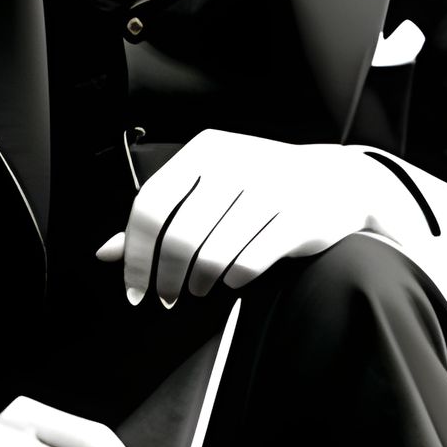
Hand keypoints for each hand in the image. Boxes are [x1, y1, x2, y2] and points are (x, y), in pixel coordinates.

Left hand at [95, 131, 423, 305]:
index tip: (133, 288)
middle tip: (166, 296)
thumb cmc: (261, 186)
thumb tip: (107, 252)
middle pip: (180, 237)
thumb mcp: (209, 187)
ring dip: (199, 283)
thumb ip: (160, 216)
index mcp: (206, 151)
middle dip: (166, 277)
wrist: (338, 181)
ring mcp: (271, 189)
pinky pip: (249, 264)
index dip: (135, 254)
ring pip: (213, 255)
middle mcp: (236, 164)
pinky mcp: (299, 218)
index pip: (151, 204)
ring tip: (200, 287)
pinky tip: (233, 278)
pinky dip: (234, 280)